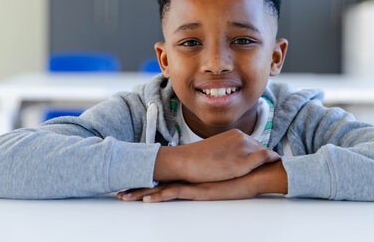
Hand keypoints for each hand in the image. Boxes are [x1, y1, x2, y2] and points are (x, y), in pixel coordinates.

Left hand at [121, 161, 287, 201]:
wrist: (254, 172)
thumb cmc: (241, 175)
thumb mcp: (221, 178)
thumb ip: (211, 177)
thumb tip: (204, 179)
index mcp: (190, 173)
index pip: (165, 175)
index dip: (148, 178)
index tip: (131, 181)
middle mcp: (188, 175)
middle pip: (156, 180)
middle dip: (136, 185)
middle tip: (119, 192)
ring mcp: (192, 182)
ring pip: (160, 187)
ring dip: (140, 192)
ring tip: (122, 197)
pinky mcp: (198, 190)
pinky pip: (174, 193)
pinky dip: (159, 196)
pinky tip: (146, 200)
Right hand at [154, 129, 279, 182]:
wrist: (186, 161)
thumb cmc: (198, 158)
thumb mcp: (218, 148)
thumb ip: (230, 149)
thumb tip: (235, 157)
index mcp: (235, 134)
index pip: (254, 144)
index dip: (259, 154)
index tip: (267, 161)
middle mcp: (241, 138)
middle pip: (261, 148)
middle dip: (266, 157)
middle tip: (276, 164)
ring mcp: (242, 148)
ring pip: (264, 153)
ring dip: (270, 159)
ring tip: (278, 166)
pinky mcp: (242, 162)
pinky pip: (264, 157)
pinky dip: (272, 159)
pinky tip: (278, 163)